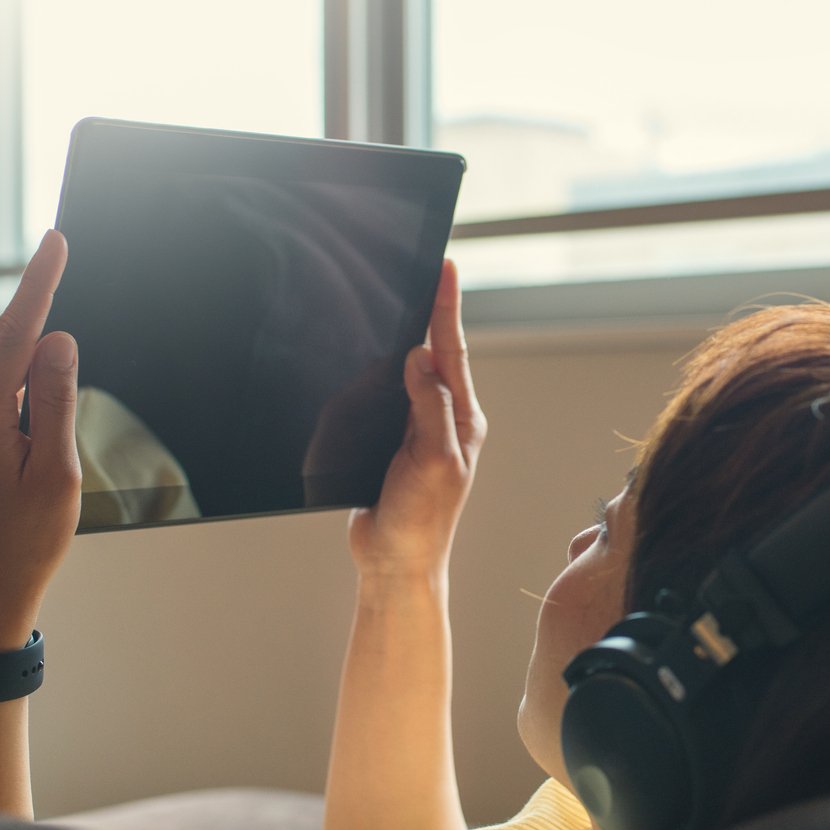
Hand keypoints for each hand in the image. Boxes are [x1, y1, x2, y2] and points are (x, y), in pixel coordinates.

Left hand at [0, 230, 81, 651]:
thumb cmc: (26, 542)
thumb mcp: (58, 472)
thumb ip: (56, 399)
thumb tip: (56, 340)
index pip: (16, 334)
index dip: (40, 284)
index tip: (54, 242)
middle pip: (14, 370)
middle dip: (46, 397)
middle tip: (53, 466)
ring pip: (2, 397)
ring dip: (30, 424)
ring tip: (30, 487)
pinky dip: (13, 434)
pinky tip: (14, 484)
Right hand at [347, 259, 486, 578]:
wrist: (394, 563)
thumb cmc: (422, 521)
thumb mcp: (433, 461)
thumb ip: (429, 407)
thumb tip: (420, 356)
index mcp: (461, 420)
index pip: (451, 352)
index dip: (446, 307)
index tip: (445, 266)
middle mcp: (442, 419)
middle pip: (432, 355)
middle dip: (427, 314)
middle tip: (425, 271)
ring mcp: (415, 431)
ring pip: (404, 375)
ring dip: (399, 343)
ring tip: (400, 302)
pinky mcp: (389, 444)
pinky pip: (381, 401)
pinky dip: (374, 379)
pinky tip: (367, 361)